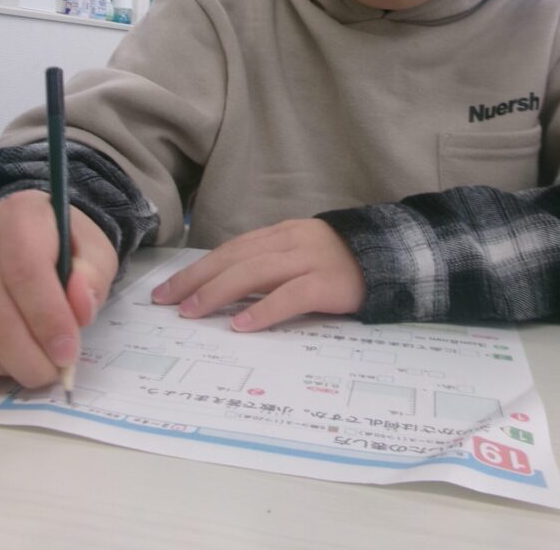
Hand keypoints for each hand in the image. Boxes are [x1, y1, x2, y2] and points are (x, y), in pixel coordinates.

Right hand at [0, 190, 117, 387]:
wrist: (34, 236)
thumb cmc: (69, 246)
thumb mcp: (95, 250)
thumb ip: (93, 277)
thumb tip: (79, 309)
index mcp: (18, 216)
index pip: (24, 271)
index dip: (47, 318)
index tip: (68, 352)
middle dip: (28, 355)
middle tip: (55, 373)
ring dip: (9, 367)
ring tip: (39, 365)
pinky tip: (11, 363)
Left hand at [151, 219, 365, 330]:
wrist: (392, 258)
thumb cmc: (340, 263)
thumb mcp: (300, 254)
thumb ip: (269, 265)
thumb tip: (225, 289)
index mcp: (280, 233)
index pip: (229, 249)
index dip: (197, 268)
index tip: (168, 289)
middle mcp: (289, 241)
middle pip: (234, 257)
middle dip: (196, 279)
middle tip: (166, 301)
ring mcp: (309, 260)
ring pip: (255, 271)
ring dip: (219, 292)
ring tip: (193, 311)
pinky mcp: (327, 283)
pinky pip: (290, 295)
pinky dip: (263, 310)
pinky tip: (241, 325)